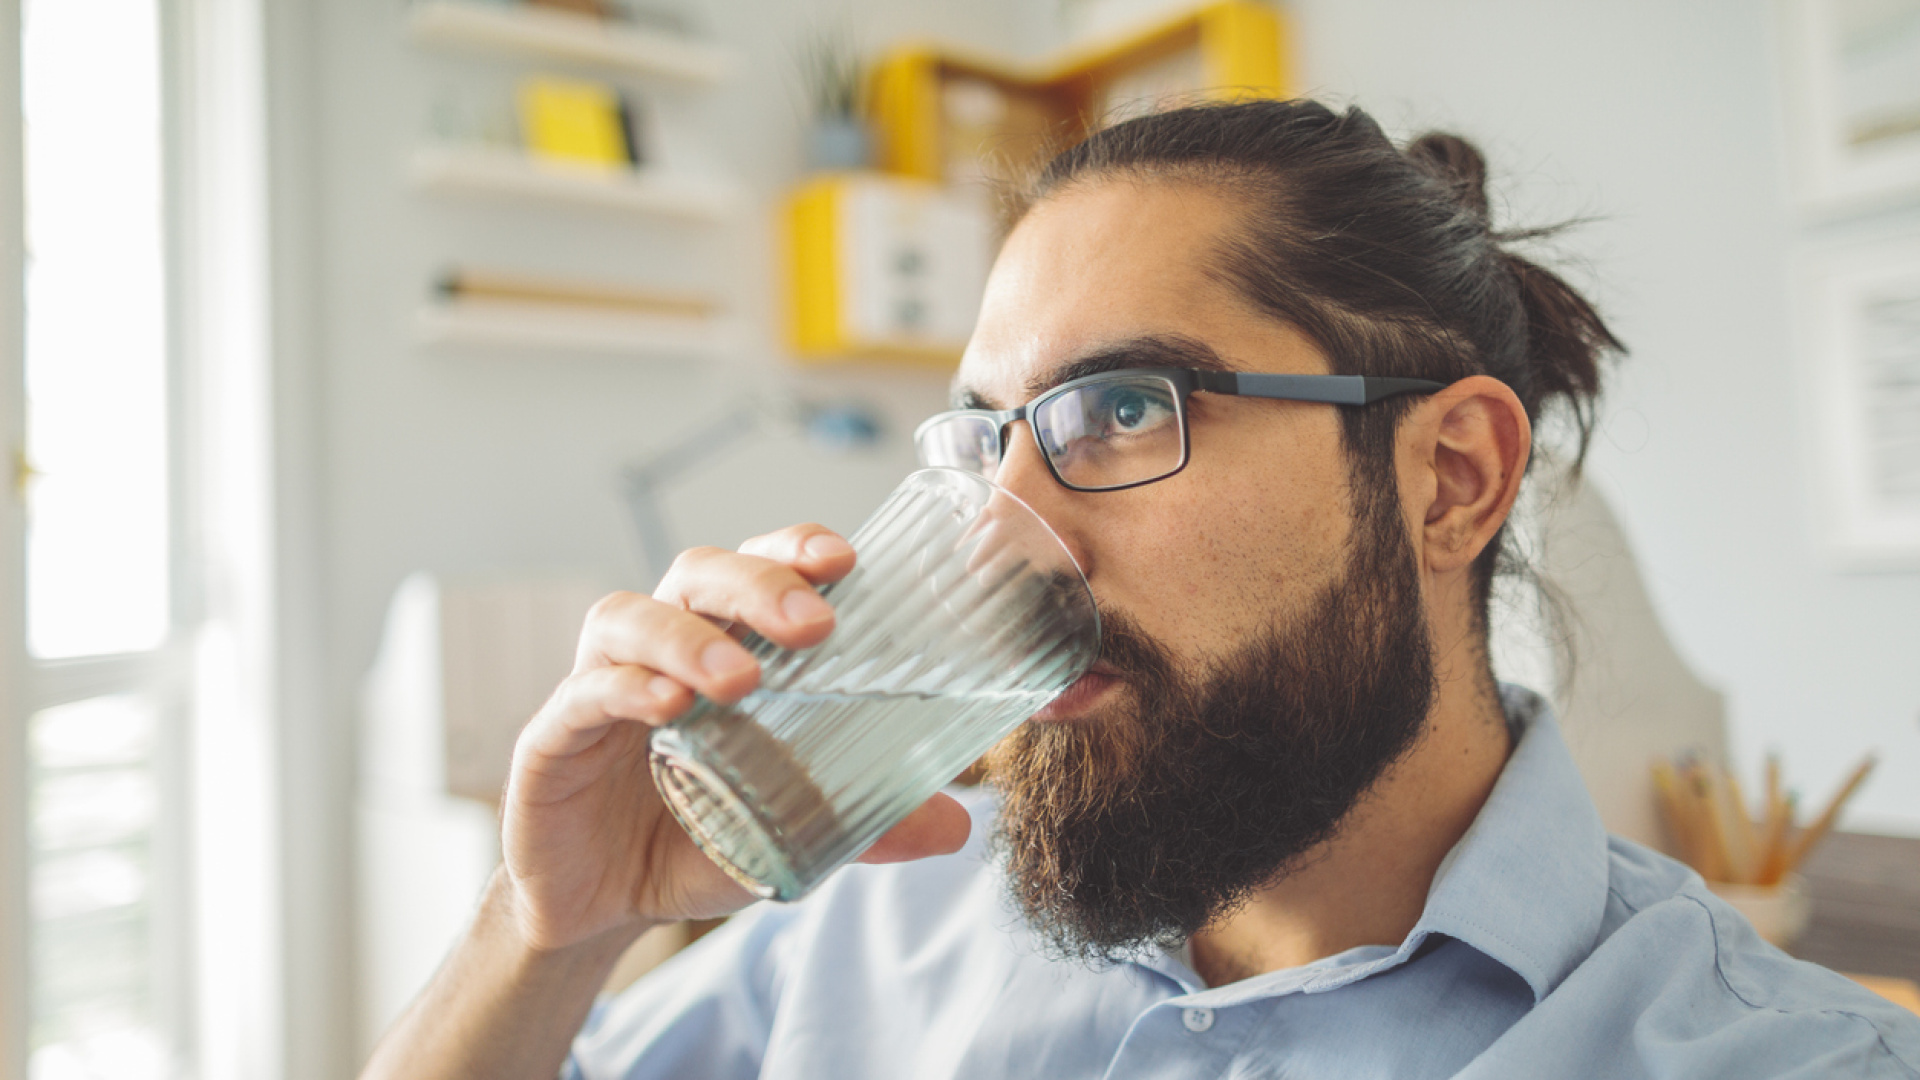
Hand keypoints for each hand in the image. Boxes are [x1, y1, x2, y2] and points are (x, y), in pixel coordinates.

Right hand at [497, 524, 973, 953]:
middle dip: (757, 583)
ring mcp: (598, 684)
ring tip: (741, 678)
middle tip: (815, 623)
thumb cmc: (694, 836)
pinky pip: (584, 693)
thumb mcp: (791, 831)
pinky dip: (625, 689)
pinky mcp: (551, 737)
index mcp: (719, 643)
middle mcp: (658, 645)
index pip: (755, 567)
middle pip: (697, 573)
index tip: (846, 560)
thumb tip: (958, 824)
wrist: (604, 906)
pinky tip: (666, 708)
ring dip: (689, 637)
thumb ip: (866, 825)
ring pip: (630, 619)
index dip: (793, 549)